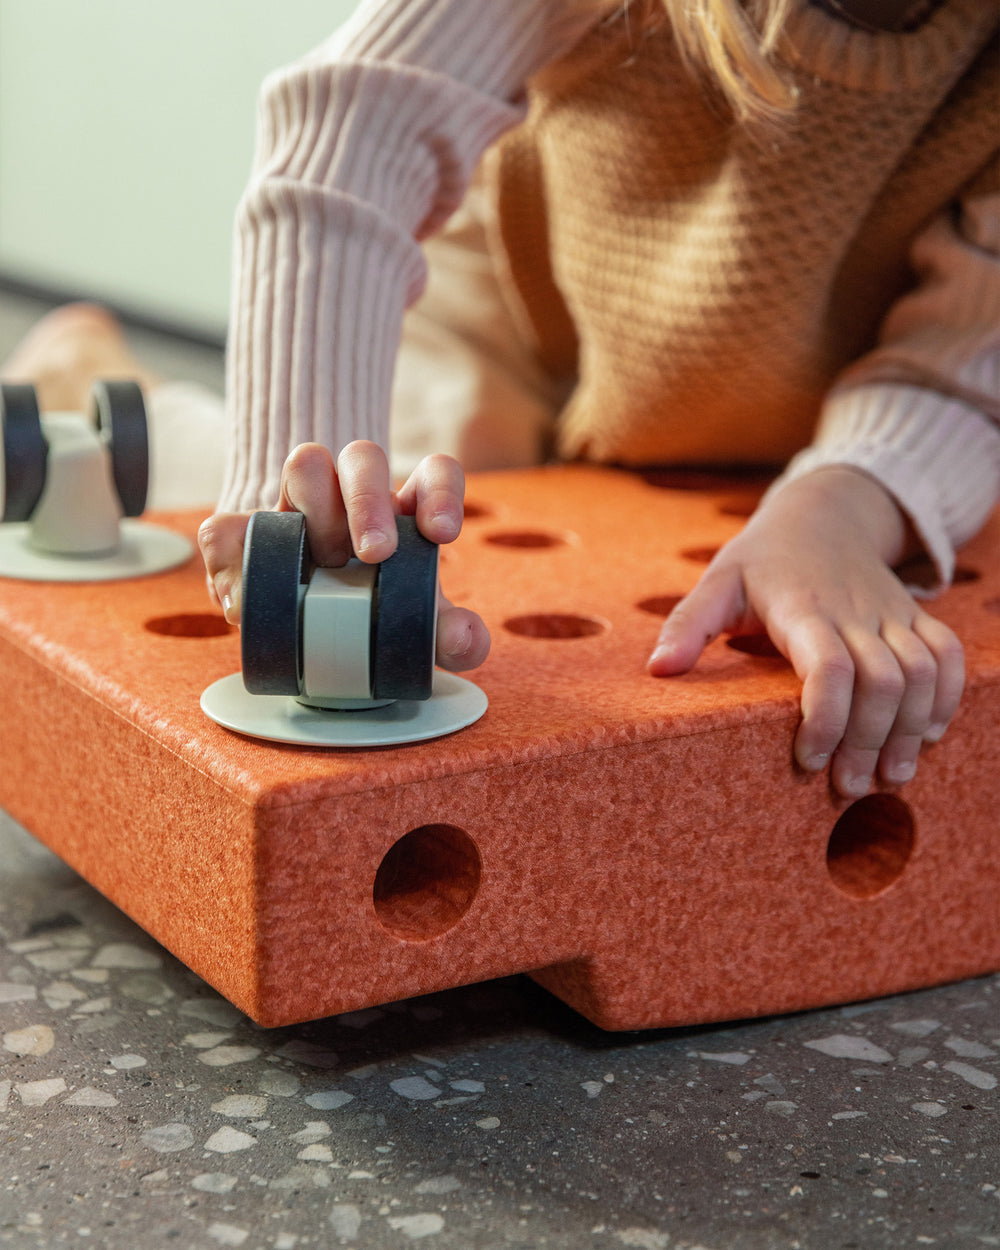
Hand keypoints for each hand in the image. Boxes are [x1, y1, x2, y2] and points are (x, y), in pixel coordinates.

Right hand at [198, 441, 489, 671]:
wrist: (312, 630)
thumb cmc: (377, 616)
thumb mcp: (416, 631)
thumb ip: (451, 638)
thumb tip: (464, 640)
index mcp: (404, 511)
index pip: (433, 473)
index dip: (441, 491)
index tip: (441, 533)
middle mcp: (352, 495)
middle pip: (363, 457)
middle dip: (369, 499)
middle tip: (376, 553)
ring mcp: (297, 508)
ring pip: (306, 463)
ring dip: (316, 505)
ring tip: (323, 561)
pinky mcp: (242, 536)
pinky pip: (224, 529)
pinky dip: (234, 556)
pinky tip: (244, 601)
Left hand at [647, 467, 964, 798]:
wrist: (823, 513)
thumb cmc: (762, 559)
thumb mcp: (717, 581)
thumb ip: (688, 624)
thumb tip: (658, 669)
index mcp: (802, 608)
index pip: (829, 667)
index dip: (825, 719)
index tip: (807, 760)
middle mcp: (854, 612)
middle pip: (882, 683)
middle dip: (868, 742)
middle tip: (848, 787)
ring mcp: (890, 614)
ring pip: (921, 673)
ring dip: (912, 730)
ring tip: (888, 778)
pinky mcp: (914, 616)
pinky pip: (947, 656)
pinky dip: (946, 698)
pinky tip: (929, 735)